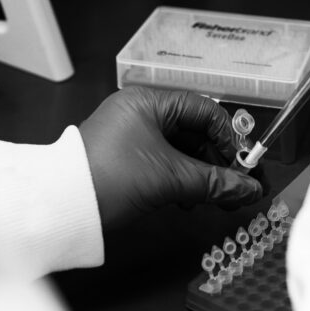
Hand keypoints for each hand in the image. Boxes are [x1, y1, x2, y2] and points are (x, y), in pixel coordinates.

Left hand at [79, 86, 262, 232]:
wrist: (61, 207)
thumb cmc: (107, 180)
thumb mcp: (169, 179)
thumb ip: (215, 182)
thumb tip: (248, 188)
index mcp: (149, 102)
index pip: (205, 110)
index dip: (229, 138)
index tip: (242, 165)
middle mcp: (139, 112)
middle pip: (194, 130)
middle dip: (217, 161)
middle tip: (235, 186)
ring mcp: (130, 135)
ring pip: (180, 149)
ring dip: (200, 174)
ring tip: (213, 198)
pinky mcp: (124, 158)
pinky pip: (164, 161)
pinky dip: (181, 179)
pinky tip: (188, 200)